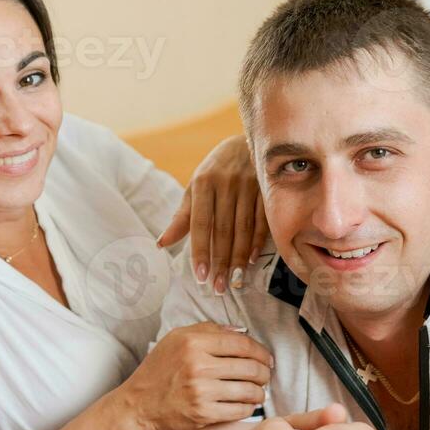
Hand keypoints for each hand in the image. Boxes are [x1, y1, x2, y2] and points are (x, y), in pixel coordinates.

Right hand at [120, 324, 272, 429]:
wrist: (139, 403)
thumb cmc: (159, 369)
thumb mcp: (176, 338)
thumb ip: (208, 329)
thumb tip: (240, 331)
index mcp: (193, 342)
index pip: (241, 344)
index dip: (260, 351)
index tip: (267, 358)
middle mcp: (198, 366)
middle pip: (249, 367)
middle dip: (264, 373)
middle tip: (266, 375)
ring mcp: (201, 392)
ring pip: (247, 390)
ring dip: (260, 392)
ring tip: (260, 391)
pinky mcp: (203, 414)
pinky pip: (238, 411)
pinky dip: (249, 408)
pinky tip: (248, 405)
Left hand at [156, 134, 266, 294]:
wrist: (247, 141)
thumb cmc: (215, 171)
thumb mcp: (196, 188)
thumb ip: (182, 217)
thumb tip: (161, 244)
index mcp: (203, 183)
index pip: (200, 224)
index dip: (200, 251)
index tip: (201, 276)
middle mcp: (226, 183)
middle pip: (223, 230)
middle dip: (221, 261)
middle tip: (218, 288)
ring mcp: (249, 185)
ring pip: (244, 229)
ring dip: (239, 258)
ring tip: (234, 281)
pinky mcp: (268, 189)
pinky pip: (262, 220)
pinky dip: (258, 242)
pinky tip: (251, 260)